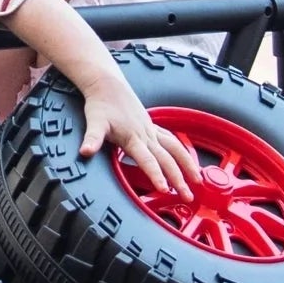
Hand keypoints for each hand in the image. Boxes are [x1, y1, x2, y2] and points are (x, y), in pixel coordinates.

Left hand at [79, 74, 194, 196]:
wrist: (107, 85)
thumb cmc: (100, 104)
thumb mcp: (94, 122)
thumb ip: (92, 138)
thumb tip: (85, 151)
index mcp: (133, 137)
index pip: (148, 160)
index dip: (156, 175)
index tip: (164, 189)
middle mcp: (146, 135)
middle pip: (167, 159)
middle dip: (179, 179)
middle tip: (188, 197)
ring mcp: (151, 130)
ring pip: (175, 149)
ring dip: (187, 165)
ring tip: (197, 181)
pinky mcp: (152, 126)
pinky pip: (172, 140)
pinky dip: (182, 151)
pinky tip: (187, 159)